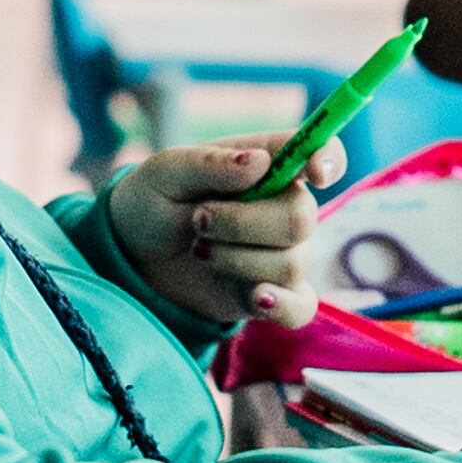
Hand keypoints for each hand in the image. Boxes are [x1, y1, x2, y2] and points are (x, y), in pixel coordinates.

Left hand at [106, 136, 331, 335]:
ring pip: (292, 263)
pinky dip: (281, 304)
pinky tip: (255, 296)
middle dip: (244, 223)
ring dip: (236, 258)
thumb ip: (211, 162)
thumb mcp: (166, 171)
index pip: (323, 154)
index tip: (314, 174)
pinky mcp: (272, 295)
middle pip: (302, 218)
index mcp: (270, 163)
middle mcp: (285, 206)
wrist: (132, 256)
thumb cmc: (154, 200)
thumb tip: (260, 163)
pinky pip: (300, 307)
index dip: (328, 161)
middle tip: (199, 220)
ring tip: (200, 249)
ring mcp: (282, 253)